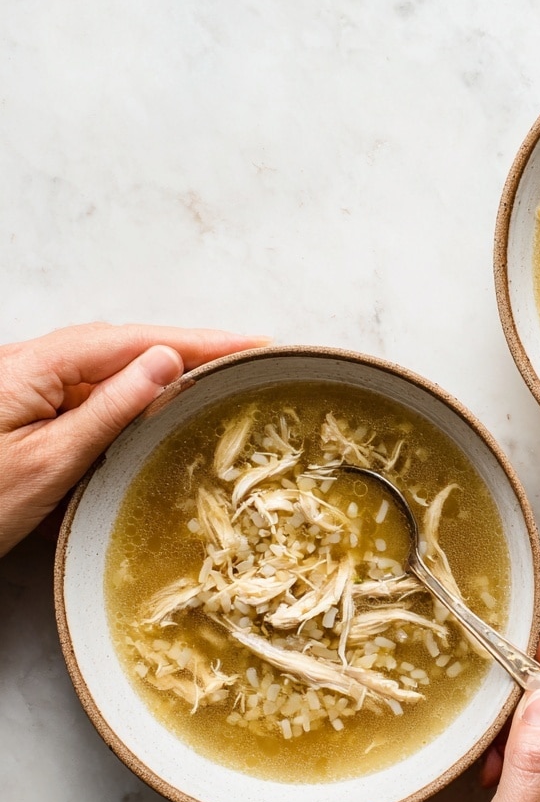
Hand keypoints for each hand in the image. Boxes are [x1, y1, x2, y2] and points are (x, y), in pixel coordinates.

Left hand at [0, 322, 268, 556]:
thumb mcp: (51, 462)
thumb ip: (111, 407)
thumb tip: (166, 361)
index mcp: (33, 366)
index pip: (133, 340)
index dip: (200, 339)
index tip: (253, 341)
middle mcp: (28, 362)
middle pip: (123, 342)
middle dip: (189, 344)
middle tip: (249, 354)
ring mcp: (23, 382)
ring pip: (107, 362)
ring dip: (163, 363)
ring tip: (219, 370)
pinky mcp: (23, 406)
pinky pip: (88, 385)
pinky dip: (132, 387)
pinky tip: (158, 396)